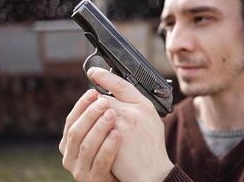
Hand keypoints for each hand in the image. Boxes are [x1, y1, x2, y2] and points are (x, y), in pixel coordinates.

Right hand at [59, 89, 120, 181]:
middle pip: (76, 132)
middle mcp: (71, 156)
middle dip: (90, 115)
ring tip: (112, 114)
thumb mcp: (100, 134)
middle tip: (104, 102)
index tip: (93, 92)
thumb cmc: (113, 151)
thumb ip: (95, 119)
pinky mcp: (94, 180)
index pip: (71, 120)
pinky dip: (108, 146)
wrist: (124, 175)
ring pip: (87, 146)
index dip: (81, 105)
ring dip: (99, 128)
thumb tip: (96, 94)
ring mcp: (80, 170)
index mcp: (69, 142)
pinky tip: (117, 134)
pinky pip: (100, 162)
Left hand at [87, 67, 173, 181]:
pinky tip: (95, 134)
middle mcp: (132, 113)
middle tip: (97, 108)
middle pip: (103, 98)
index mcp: (144, 106)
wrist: (152, 172)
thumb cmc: (151, 146)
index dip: (104, 75)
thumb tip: (115, 94)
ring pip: (95, 112)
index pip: (121, 84)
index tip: (93, 71)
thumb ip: (135, 104)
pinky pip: (93, 127)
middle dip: (97, 104)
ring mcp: (120, 126)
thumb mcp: (151, 119)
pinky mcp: (109, 140)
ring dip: (92, 115)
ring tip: (95, 122)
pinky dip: (91, 128)